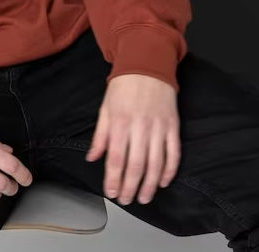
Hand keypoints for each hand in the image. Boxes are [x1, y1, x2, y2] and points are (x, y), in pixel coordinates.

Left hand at [84, 73, 180, 204]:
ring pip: (156, 163)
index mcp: (119, 122)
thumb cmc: (123, 86)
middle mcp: (139, 127)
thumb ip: (99, 135)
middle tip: (126, 200)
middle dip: (130, 186)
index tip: (110, 193)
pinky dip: (169, 170)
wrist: (146, 65)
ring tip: (144, 198)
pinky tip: (163, 182)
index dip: (113, 179)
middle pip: (136, 165)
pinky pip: (173, 152)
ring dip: (150, 185)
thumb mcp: (105, 108)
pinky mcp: (172, 126)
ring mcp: (158, 127)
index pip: (115, 158)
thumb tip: (92, 158)